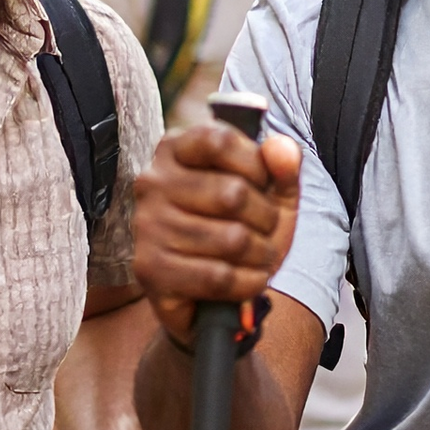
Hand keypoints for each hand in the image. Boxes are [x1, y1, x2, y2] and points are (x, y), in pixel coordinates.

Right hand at [132, 122, 301, 348]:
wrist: (211, 289)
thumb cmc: (240, 229)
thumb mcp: (270, 195)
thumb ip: (282, 168)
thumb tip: (282, 147)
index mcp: (175, 149)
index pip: (220, 141)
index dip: (256, 166)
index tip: (261, 185)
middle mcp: (152, 182)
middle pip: (233, 194)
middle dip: (266, 220)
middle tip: (264, 231)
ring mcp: (147, 226)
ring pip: (232, 240)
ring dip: (261, 255)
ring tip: (258, 257)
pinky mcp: (150, 269)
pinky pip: (218, 276)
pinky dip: (248, 283)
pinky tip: (248, 279)